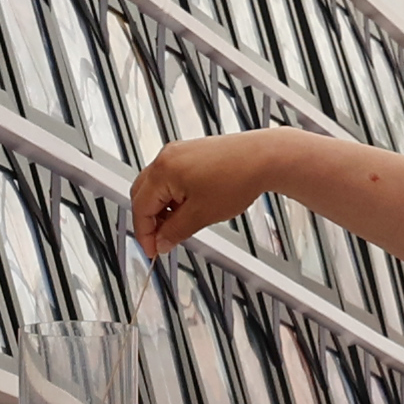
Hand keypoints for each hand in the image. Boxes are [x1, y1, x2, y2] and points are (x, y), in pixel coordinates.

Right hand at [126, 131, 280, 260]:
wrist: (263, 158)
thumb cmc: (237, 179)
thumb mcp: (201, 215)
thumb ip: (175, 232)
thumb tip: (161, 242)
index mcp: (163, 171)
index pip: (140, 207)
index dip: (144, 234)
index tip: (152, 250)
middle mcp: (166, 157)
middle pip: (142, 194)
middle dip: (150, 220)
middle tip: (162, 241)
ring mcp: (178, 153)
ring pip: (157, 186)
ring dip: (162, 209)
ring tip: (180, 226)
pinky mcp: (191, 153)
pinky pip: (171, 178)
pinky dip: (174, 196)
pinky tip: (189, 208)